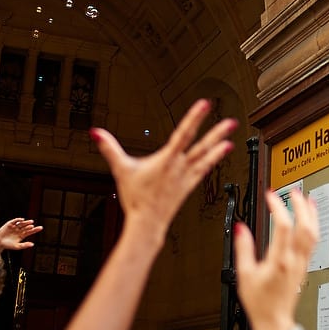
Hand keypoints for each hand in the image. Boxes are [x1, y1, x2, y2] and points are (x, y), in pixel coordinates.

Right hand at [0, 217, 41, 250]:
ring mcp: (15, 227)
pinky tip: (22, 220)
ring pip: (22, 223)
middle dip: (30, 225)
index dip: (35, 229)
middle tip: (33, 225)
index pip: (30, 231)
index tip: (41, 227)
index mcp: (22, 235)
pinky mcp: (10, 224)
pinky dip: (18, 220)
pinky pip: (15, 221)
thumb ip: (24, 245)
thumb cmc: (8, 245)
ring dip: (26, 222)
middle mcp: (19, 230)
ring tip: (30, 222)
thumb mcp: (17, 246)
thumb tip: (32, 244)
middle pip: (26, 227)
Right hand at [92, 100, 235, 240]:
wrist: (147, 223)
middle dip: (217, 133)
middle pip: (202, 146)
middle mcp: (180, 168)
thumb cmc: (136, 199)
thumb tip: (97, 133)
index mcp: (167, 160)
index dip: (194, 118)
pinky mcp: (188, 187)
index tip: (204, 105)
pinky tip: (218, 157)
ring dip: (219, 148)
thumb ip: (110, 149)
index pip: (183, 134)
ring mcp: (186, 178)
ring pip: (206, 159)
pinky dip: (212, 162)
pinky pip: (203, 172)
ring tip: (231, 139)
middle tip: (231, 122)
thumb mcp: (121, 170)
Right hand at [233, 189, 317, 329]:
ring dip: (311, 215)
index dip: (278, 207)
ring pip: (313, 235)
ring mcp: (302, 264)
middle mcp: (294, 261)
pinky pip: (313, 243)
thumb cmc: (260, 303)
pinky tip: (309, 220)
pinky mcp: (304, 267)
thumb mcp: (244, 275)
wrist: (274, 322)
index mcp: (279, 261)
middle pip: (304, 227)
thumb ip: (243, 249)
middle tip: (294, 191)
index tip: (270, 195)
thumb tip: (241, 229)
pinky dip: (312, 227)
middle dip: (300, 206)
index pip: (282, 226)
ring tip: (307, 200)